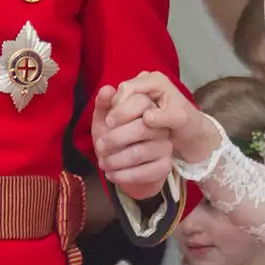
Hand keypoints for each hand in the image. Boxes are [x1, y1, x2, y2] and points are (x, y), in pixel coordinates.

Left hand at [92, 75, 177, 200]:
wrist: (124, 166)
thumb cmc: (114, 138)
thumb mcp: (104, 120)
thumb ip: (103, 105)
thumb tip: (106, 89)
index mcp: (148, 108)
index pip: (141, 102)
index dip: (122, 112)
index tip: (107, 122)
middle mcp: (160, 126)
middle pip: (141, 128)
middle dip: (115, 139)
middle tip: (99, 146)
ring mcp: (165, 146)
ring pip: (139, 153)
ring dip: (115, 160)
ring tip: (102, 163)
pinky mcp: (165, 166)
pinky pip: (144, 172)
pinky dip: (123, 175)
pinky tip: (111, 175)